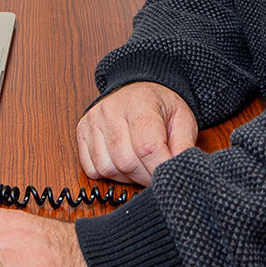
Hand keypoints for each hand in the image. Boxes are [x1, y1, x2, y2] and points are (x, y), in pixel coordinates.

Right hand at [76, 80, 196, 184]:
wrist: (137, 91)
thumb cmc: (160, 107)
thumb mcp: (183, 120)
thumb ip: (184, 146)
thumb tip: (179, 172)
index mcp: (140, 102)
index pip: (147, 146)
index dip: (159, 168)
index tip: (169, 175)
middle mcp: (111, 109)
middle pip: (126, 161)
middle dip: (145, 175)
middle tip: (157, 171)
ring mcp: (93, 120)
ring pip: (108, 168)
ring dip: (127, 176)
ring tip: (140, 163)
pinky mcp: (81, 131)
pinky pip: (91, 168)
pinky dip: (109, 173)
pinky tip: (122, 162)